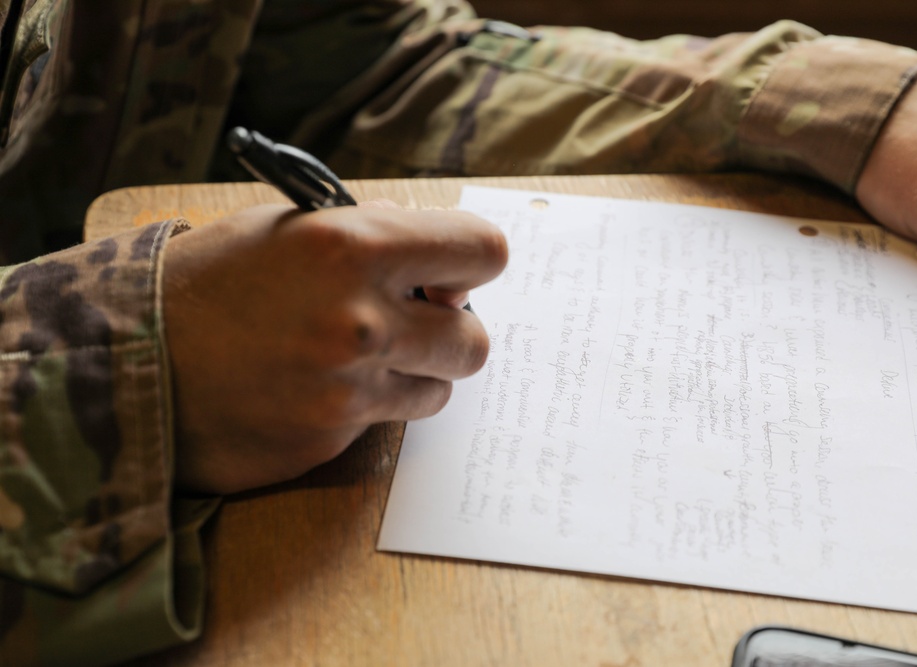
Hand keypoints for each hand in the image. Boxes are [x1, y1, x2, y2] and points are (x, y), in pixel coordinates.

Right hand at [163, 202, 507, 493]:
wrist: (127, 360)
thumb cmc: (206, 282)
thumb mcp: (286, 229)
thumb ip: (370, 235)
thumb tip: (432, 253)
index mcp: (353, 247)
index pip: (482, 251)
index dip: (475, 260)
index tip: (456, 272)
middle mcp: (361, 320)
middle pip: (475, 340)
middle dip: (451, 330)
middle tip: (413, 322)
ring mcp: (348, 389)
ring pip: (440, 389)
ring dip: (415, 374)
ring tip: (361, 357)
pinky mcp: (329, 440)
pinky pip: (384, 423)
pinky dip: (368, 406)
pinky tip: (318, 388)